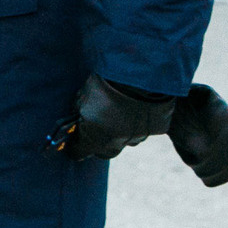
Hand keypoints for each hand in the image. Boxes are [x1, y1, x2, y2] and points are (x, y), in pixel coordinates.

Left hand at [50, 75, 175, 161]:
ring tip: (117, 112)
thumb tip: (78, 117)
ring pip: (125, 141)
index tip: (72, 141)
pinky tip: (136, 107)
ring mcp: (138, 138)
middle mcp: (117, 144)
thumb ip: (80, 113)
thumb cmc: (105, 84)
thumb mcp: (83, 97)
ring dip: (119, 132)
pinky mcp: (156, 130)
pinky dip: (138, 122)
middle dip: (96, 142)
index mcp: (94, 140)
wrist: (140, 75)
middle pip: (102, 152)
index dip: (73, 146)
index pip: (78, 152)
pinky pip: (143, 130)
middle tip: (94, 127)